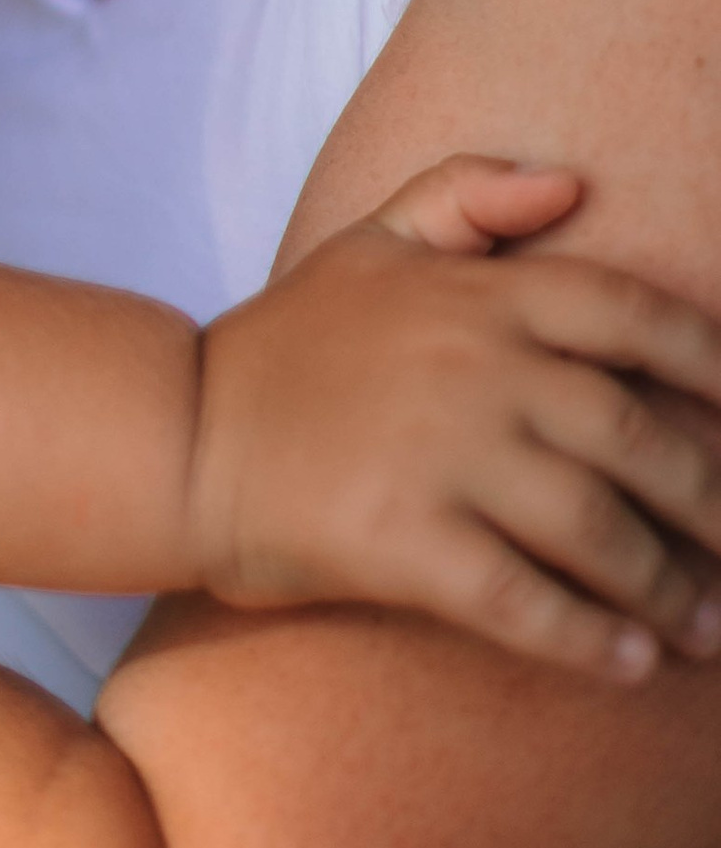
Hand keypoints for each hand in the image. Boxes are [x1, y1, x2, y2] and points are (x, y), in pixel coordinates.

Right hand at [190, 155, 720, 682]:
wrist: (180, 435)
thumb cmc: (289, 344)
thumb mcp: (370, 239)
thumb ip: (468, 195)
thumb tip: (570, 182)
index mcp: (477, 296)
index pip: (631, 313)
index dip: (711, 360)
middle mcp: (473, 369)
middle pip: (635, 435)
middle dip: (710, 501)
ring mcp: (438, 457)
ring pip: (595, 527)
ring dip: (666, 587)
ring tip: (705, 628)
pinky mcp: (402, 543)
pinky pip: (523, 601)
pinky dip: (586, 639)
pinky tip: (629, 665)